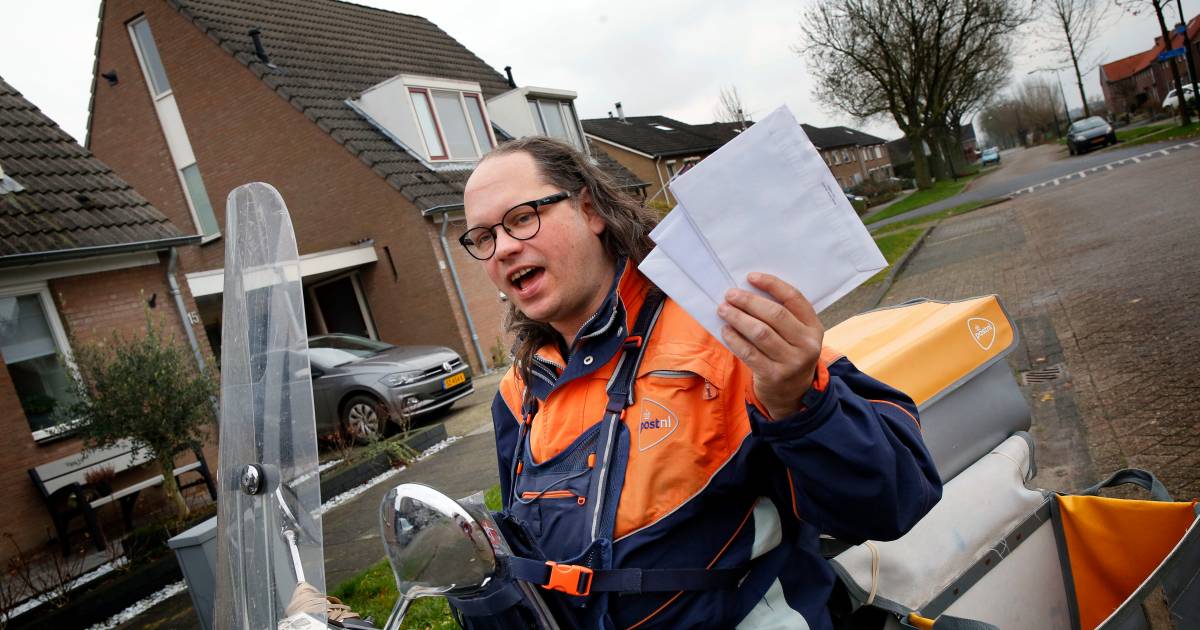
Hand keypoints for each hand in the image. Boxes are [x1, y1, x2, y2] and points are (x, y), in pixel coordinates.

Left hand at [718, 273, 823, 418]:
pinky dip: (734, 339)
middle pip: (775, 315)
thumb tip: (747, 291)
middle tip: (730, 295)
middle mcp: (807, 344)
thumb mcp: (796, 336)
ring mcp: (791, 362)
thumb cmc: (789, 355)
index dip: (772, 284)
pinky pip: (749, 352)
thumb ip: (782, 317)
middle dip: (749, 301)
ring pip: (760, 333)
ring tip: (723, 309)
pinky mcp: (773, 375)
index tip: (751, 277)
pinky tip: (725, 330)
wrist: (793, 395)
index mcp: (814, 327)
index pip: (794, 298)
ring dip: (738, 318)